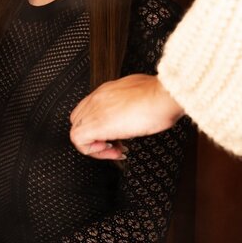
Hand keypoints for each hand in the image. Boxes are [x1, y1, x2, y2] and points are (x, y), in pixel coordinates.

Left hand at [70, 75, 185, 157]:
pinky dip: (92, 150)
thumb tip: (136, 115)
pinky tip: (112, 151)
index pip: (90, 109)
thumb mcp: (145, 98)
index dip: (100, 126)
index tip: (117, 135)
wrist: (164, 96)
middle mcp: (98, 97)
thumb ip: (134, 104)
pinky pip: (79, 140)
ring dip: (95, 145)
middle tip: (115, 144)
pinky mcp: (96, 123)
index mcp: (109, 90)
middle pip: (80, 119)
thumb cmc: (162, 99)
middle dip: (96, 136)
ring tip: (115, 150)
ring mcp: (95, 108)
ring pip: (77, 129)